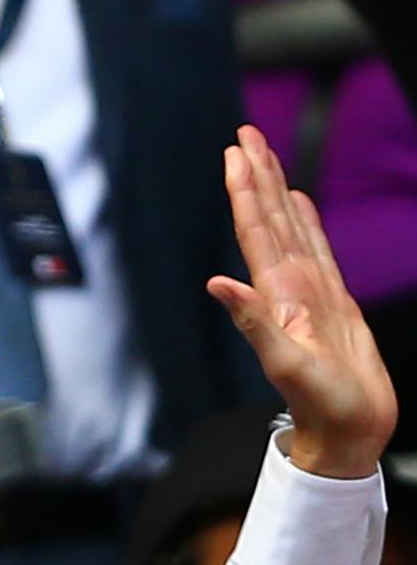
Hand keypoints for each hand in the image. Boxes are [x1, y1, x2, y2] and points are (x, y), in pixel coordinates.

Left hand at [208, 124, 397, 479]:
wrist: (348, 431)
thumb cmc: (321, 405)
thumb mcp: (284, 364)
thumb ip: (252, 323)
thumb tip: (217, 283)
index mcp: (279, 296)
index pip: (256, 231)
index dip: (246, 190)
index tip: (235, 152)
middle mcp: (290, 288)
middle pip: (270, 219)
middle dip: (257, 175)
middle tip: (245, 133)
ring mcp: (310, 292)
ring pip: (292, 227)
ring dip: (275, 191)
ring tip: (264, 154)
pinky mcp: (332, 301)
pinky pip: (317, 249)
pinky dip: (307, 221)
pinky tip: (298, 201)